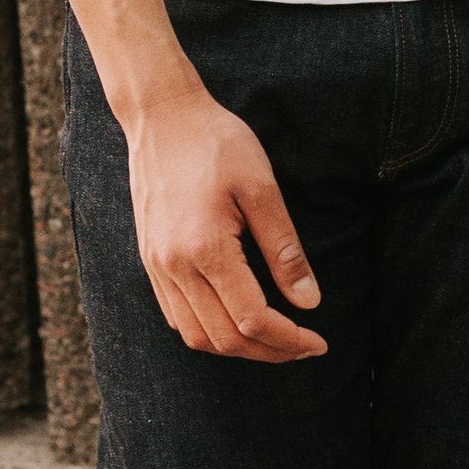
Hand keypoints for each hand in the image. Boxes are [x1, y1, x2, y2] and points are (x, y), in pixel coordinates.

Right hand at [127, 78, 326, 362]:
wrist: (162, 116)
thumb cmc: (217, 143)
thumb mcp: (262, 188)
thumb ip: (284, 249)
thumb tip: (308, 302)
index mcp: (205, 249)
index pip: (251, 320)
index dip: (289, 340)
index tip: (319, 341)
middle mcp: (174, 266)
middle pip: (224, 338)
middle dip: (269, 351)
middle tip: (305, 346)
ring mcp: (157, 266)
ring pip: (196, 336)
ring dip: (239, 348)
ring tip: (275, 340)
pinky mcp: (149, 260)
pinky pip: (176, 316)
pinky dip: (209, 332)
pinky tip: (236, 321)